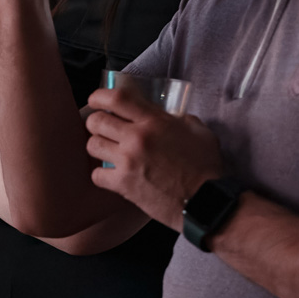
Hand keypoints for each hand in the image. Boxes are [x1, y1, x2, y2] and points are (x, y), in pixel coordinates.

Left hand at [85, 87, 224, 229]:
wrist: (206, 201)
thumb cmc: (206, 167)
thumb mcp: (199, 132)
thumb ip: (180, 119)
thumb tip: (169, 117)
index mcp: (154, 121)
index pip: (116, 98)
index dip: (99, 96)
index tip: (96, 101)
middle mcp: (137, 138)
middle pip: (96, 121)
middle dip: (96, 123)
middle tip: (104, 129)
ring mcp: (128, 161)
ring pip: (92, 146)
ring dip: (99, 147)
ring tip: (108, 151)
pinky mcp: (123, 185)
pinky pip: (96, 175)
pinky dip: (102, 175)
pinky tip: (112, 175)